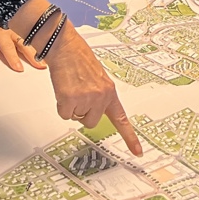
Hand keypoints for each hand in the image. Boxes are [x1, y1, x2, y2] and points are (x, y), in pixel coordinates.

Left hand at [0, 15, 45, 72]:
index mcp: (1, 33)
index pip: (8, 49)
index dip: (13, 59)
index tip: (19, 68)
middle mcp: (12, 30)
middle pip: (25, 45)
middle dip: (33, 56)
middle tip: (41, 65)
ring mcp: (20, 27)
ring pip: (32, 38)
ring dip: (40, 48)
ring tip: (48, 57)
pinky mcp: (24, 23)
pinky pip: (34, 31)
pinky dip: (42, 38)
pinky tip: (49, 44)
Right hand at [42, 27, 142, 155]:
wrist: (65, 46)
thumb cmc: (79, 59)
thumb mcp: (97, 78)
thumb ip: (99, 95)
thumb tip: (92, 111)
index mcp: (110, 92)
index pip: (122, 119)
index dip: (130, 138)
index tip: (137, 153)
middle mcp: (101, 97)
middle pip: (91, 122)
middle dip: (83, 113)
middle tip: (78, 94)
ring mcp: (86, 99)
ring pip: (77, 118)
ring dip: (72, 107)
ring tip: (71, 88)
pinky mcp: (70, 99)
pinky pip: (64, 114)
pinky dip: (61, 105)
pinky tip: (63, 89)